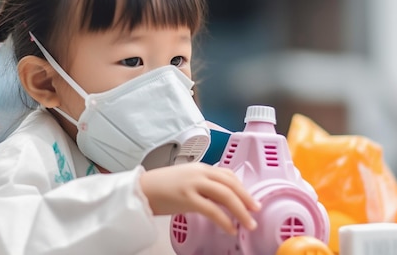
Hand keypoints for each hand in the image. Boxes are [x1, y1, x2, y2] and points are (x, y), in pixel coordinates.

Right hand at [139, 162, 260, 234]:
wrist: (140, 189)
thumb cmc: (161, 187)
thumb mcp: (186, 180)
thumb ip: (204, 185)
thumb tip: (221, 199)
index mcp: (201, 167)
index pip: (228, 175)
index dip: (242, 188)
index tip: (251, 199)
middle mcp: (199, 173)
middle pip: (231, 184)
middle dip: (247, 199)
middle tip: (256, 211)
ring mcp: (193, 184)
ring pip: (225, 195)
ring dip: (240, 211)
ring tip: (248, 223)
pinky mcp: (187, 198)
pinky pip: (212, 210)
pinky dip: (224, 220)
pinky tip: (230, 228)